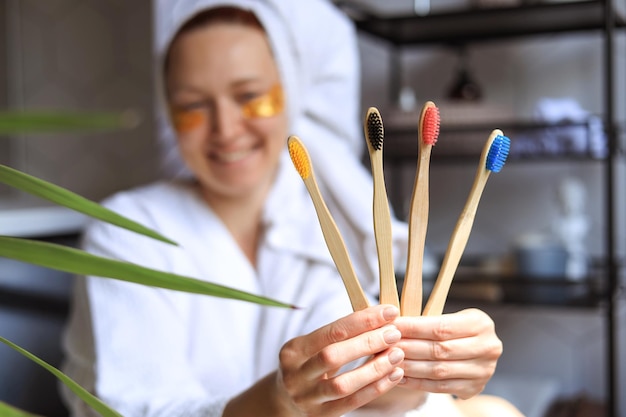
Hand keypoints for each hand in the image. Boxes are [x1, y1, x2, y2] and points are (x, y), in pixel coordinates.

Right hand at [276, 305, 405, 416]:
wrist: (287, 400)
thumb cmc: (309, 365)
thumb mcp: (312, 347)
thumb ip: (339, 335)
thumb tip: (380, 317)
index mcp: (294, 350)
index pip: (331, 331)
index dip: (362, 321)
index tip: (388, 312)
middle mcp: (295, 374)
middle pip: (333, 356)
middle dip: (367, 343)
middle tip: (394, 333)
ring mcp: (307, 398)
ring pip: (343, 384)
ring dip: (374, 368)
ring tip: (397, 355)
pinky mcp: (320, 416)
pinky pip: (352, 402)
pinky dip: (376, 388)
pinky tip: (394, 375)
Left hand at [394, 308, 502, 398]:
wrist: (480, 349)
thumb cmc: (458, 328)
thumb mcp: (452, 316)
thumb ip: (428, 321)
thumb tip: (391, 323)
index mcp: (480, 324)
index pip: (441, 327)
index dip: (413, 328)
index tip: (391, 326)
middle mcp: (487, 348)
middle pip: (439, 350)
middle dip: (408, 347)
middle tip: (385, 345)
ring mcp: (483, 371)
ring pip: (438, 370)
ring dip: (409, 366)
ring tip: (388, 361)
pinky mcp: (475, 388)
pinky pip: (440, 387)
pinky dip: (417, 382)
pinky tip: (399, 376)